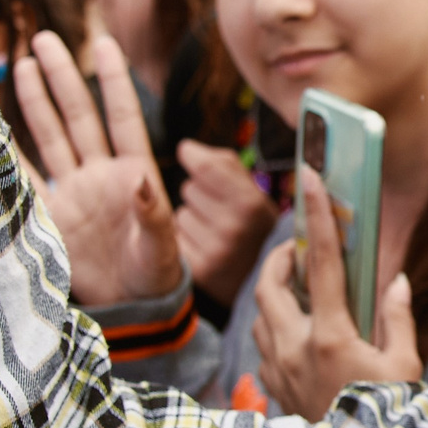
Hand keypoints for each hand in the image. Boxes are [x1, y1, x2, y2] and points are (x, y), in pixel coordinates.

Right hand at [14, 31, 181, 305]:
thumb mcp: (162, 245)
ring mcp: (74, 191)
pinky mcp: (50, 216)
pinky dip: (7, 154)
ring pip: (52, 136)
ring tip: (24, 64)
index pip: (122, 116)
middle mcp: (100, 174)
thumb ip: (152, 213)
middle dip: (64, 78)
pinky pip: (25, 178)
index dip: (112, 80)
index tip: (104, 42)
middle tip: (46, 38)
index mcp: (133, 173)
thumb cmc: (157, 274)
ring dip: (38, 102)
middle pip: (79, 116)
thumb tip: (142, 179)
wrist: (132, 309)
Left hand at [172, 137, 278, 300]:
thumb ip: (223, 162)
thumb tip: (187, 149)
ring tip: (209, 230)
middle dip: (197, 193)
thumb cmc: (246, 224)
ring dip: (189, 218)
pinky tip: (200, 246)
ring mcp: (218, 251)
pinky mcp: (198, 269)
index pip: (207, 167)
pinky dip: (182, 239)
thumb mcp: (250, 192)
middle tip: (215, 209)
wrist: (251, 278)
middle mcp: (237, 228)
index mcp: (253, 204)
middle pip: (189, 189)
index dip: (193, 156)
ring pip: (180, 213)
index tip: (187, 152)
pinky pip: (174, 236)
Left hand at [253, 164, 419, 420]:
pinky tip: (299, 331)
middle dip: (279, 259)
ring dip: (275, 294)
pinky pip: (263, 345)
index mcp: (331, 338)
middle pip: (268, 284)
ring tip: (300, 288)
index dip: (315, 216)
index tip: (309, 179)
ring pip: (261, 315)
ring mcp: (278, 370)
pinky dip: (275, 327)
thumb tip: (394, 281)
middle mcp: (295, 349)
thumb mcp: (405, 366)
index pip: (320, 263)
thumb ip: (397, 319)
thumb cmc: (388, 416)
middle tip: (298, 249)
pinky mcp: (273, 387)